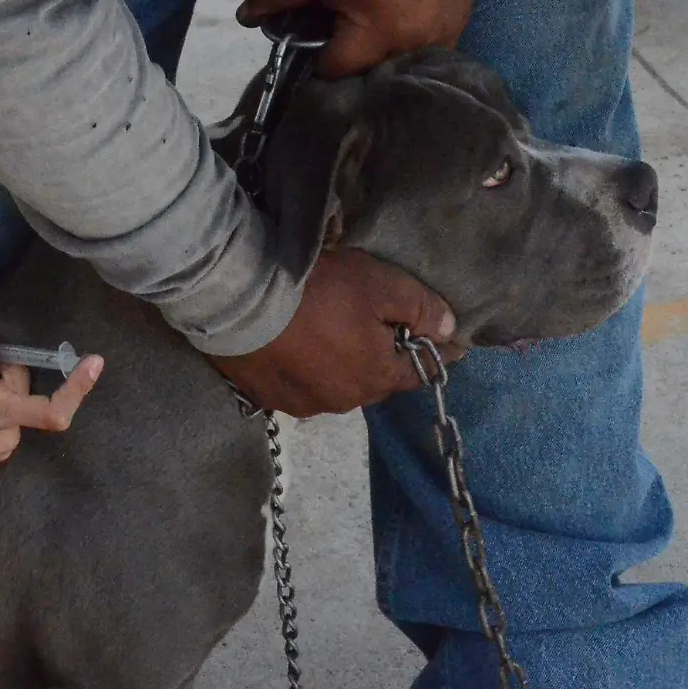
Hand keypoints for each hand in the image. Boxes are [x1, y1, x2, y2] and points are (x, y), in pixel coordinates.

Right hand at [210, 248, 459, 417]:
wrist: (237, 299)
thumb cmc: (318, 289)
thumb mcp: (380, 284)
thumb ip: (422, 307)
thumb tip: (450, 330)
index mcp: (376, 378)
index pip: (418, 372)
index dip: (430, 352)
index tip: (439, 339)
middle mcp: (343, 401)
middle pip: (373, 379)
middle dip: (379, 357)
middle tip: (372, 326)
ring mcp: (301, 404)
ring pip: (334, 385)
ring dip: (337, 366)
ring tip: (326, 336)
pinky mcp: (265, 397)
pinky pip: (296, 386)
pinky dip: (302, 370)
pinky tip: (292, 348)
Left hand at [237, 0, 482, 77]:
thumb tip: (247, 18)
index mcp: (378, 37)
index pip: (331, 70)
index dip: (308, 51)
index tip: (302, 27)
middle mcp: (417, 47)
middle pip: (366, 68)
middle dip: (343, 48)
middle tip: (331, 12)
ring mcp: (445, 34)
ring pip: (396, 57)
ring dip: (376, 41)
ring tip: (365, 7)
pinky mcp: (460, 16)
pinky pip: (424, 40)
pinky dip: (404, 30)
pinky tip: (394, 2)